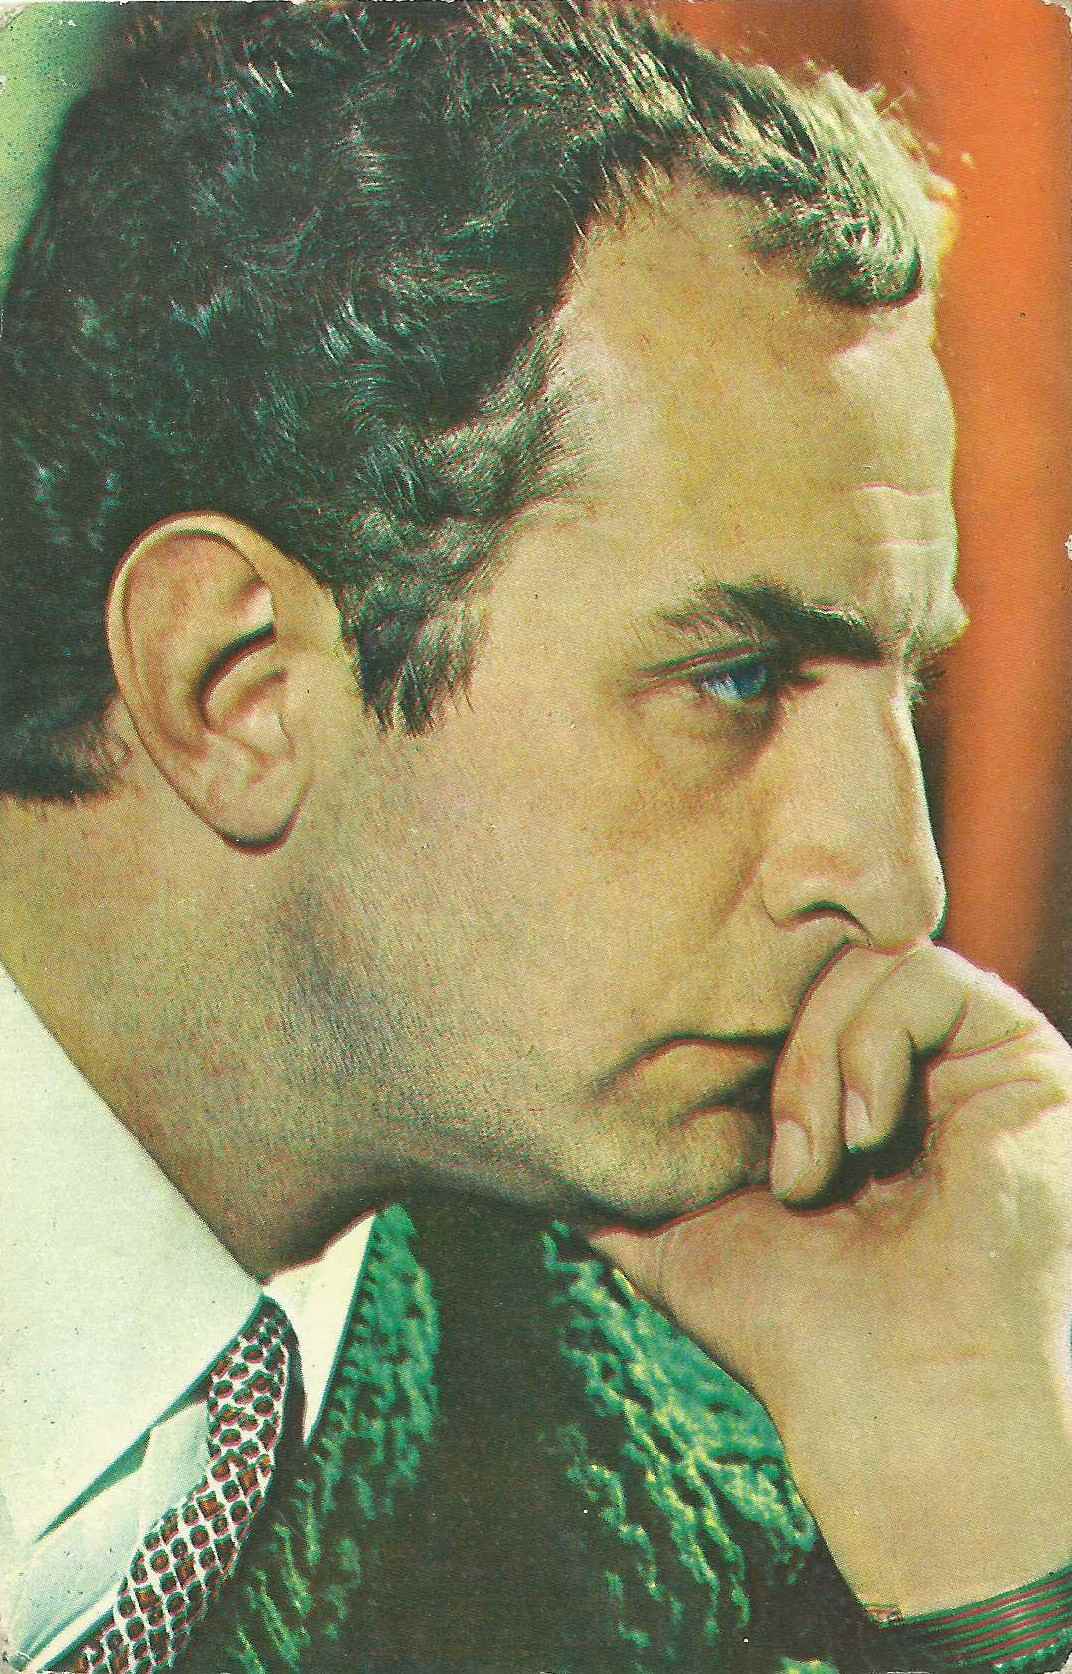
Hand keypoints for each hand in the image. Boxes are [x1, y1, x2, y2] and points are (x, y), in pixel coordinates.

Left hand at [593, 943, 1071, 1615]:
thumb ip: (618, 1173)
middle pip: (812, 956)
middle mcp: (907, 1060)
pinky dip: (872, 1048)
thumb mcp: (675, 1227)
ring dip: (815, 1061)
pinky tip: (864, 1138)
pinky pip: (927, 974)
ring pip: (863, 958)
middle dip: (768, 1044)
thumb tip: (527, 1144)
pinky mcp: (1022, 1058)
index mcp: (839, 1085)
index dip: (728, 1017)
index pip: (770, 983)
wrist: (888, 1397)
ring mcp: (967, 1056)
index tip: (703, 1093)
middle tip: (774, 1162)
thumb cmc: (788, 1324)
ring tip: (815, 1168)